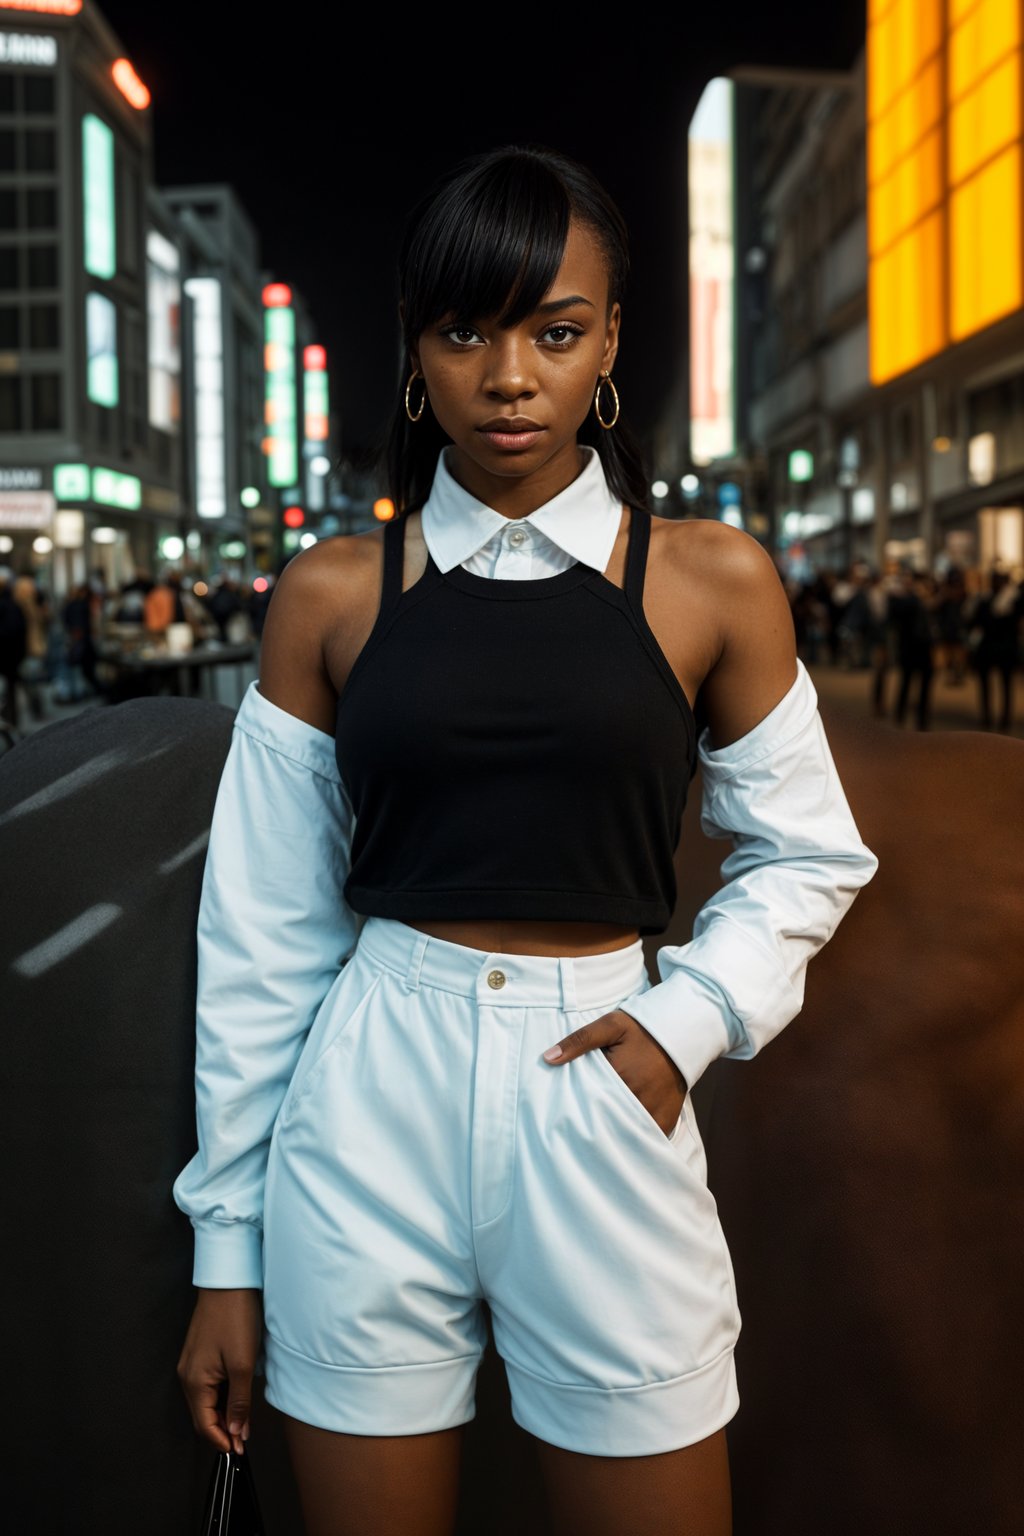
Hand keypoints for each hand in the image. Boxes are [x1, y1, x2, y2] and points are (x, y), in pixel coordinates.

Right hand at [177, 1288, 263, 1454]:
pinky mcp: (199, 1353)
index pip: (204, 1425)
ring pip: (206, 1400)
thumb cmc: (235, 1317)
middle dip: (223, 1430)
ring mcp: (192, 1364)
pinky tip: (236, 1395)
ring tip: (244, 1420)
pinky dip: (221, 1395)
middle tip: (245, 1439)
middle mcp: (187, 1375)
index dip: (222, 1441)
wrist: (228, 1281)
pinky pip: (208, 1384)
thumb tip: (237, 1432)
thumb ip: (239, 1402)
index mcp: (194, 1382)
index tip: (239, 1450)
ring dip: (223, 1413)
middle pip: (203, 1415)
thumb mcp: (242, 1364)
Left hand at [543, 1009, 688, 1137]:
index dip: (574, 1108)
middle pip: (605, 1121)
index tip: (563, 1113)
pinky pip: (645, 1139)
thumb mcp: (610, 1025)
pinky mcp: (665, 1122)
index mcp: (619, 1077)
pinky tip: (619, 1137)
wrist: (682, 1034)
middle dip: (591, 1125)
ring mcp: (653, 1113)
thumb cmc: (642, 1029)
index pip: (588, 1102)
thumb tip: (548, 1058)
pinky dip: (632, 1139)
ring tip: (595, 1137)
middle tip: (575, 1130)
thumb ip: (579, 1040)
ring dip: (611, 1134)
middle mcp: (637, 1099)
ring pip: (624, 1133)